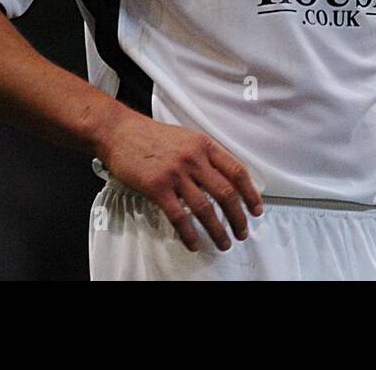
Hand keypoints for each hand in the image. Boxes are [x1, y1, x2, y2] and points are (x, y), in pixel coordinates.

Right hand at [97, 110, 263, 251]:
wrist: (119, 132)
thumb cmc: (152, 136)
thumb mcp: (186, 137)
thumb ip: (205, 156)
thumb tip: (226, 180)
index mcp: (204, 145)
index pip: (236, 171)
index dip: (250, 193)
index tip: (256, 209)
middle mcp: (194, 158)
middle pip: (225, 192)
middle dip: (238, 217)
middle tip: (242, 232)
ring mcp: (175, 173)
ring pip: (205, 208)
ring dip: (217, 230)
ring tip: (223, 243)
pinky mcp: (157, 187)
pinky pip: (179, 216)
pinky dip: (189, 233)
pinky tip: (194, 243)